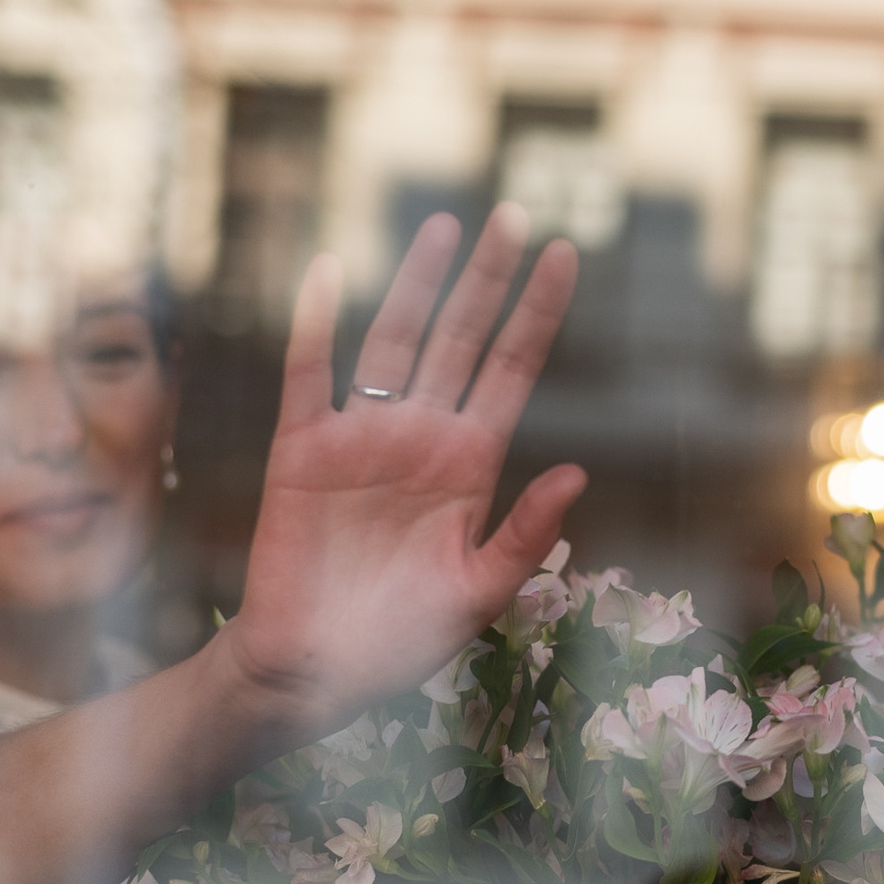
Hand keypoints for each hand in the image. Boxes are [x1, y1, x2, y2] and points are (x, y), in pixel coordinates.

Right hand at [218, 204, 587, 736]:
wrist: (315, 672)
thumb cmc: (399, 642)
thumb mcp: (478, 594)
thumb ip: (525, 534)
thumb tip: (579, 473)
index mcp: (470, 465)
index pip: (511, 370)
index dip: (536, 313)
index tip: (566, 255)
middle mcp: (420, 437)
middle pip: (460, 339)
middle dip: (487, 278)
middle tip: (513, 211)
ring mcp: (361, 439)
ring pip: (394, 340)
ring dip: (419, 284)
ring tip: (445, 226)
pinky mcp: (303, 452)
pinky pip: (309, 374)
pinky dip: (317, 321)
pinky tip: (330, 269)